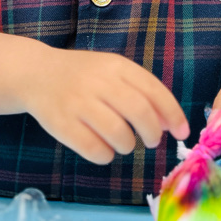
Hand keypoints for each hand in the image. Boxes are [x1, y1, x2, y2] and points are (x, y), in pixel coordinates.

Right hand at [24, 49, 189, 164]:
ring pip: (119, 134)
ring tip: (123, 142)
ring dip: (128, 145)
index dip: (173, 114)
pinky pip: (96, 150)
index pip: (153, 90)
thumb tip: (170, 123)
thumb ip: (141, 92)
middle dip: (153, 133)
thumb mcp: (112, 72)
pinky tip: (103, 148)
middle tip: (152, 141)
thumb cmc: (84, 76)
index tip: (182, 132)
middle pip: (139, 112)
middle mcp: (98, 81)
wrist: (37, 74)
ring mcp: (79, 103)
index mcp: (116, 66)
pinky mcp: (62, 125)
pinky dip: (106, 155)